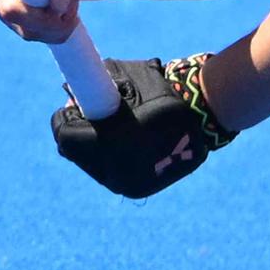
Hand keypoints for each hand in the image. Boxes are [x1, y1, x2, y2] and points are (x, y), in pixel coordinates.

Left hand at [49, 54, 231, 199]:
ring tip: (110, 128)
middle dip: (77, 134)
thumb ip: (96, 86)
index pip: (65, 137)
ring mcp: (126, 184)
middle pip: (75, 154)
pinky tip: (123, 142)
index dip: (65, 118)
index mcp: (107, 146)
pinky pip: (112, 173)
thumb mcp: (127, 80)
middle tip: (87, 116)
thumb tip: (70, 95)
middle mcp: (114, 172)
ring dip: (92, 148)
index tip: (73, 105)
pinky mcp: (137, 190)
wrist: (204, 117)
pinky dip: (110, 158)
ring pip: (92, 166)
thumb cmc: (163, 91)